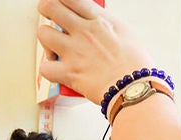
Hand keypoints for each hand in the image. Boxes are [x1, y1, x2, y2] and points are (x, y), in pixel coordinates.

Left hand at [37, 0, 154, 101]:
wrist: (136, 89)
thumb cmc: (137, 67)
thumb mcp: (126, 34)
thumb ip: (106, 26)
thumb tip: (97, 25)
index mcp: (99, 20)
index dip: (61, 0)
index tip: (62, 5)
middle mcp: (83, 31)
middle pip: (49, 7)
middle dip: (47, 11)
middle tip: (51, 19)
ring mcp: (74, 51)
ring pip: (43, 34)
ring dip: (46, 41)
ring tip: (54, 48)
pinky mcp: (69, 73)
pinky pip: (45, 67)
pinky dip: (48, 69)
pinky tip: (56, 69)